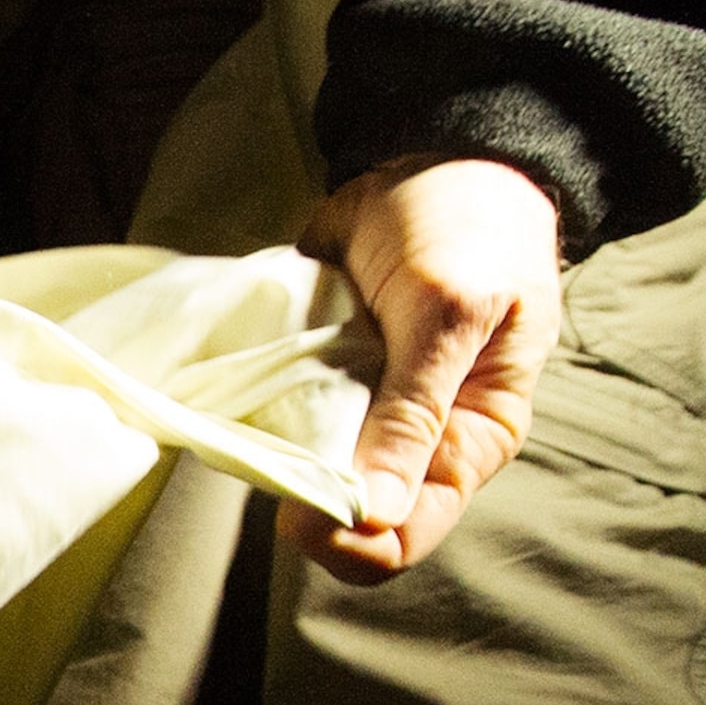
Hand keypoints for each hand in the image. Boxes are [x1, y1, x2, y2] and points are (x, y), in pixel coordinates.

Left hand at [289, 157, 562, 582]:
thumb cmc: (471, 230)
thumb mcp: (451, 313)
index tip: (302, 521)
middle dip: (302, 504)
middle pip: (347, 516)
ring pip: (301, 468)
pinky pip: (272, 413)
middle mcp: (411, 439)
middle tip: (265, 468)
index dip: (354, 545)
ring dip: (270, 457)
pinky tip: (234, 392)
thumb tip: (375, 514)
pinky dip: (250, 407)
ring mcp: (359, 409)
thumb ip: (415, 412)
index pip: (407, 532)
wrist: (436, 159)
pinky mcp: (314, 374)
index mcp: (467, 438)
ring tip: (250, 421)